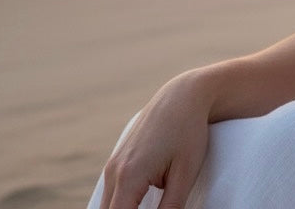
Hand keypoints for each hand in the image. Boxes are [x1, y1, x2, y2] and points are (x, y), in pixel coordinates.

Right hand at [100, 72, 210, 208]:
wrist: (183, 96)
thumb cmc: (188, 132)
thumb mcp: (185, 175)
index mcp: (129, 177)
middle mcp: (114, 172)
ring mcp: (113, 165)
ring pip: (106, 207)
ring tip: (148, 207)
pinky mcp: (118, 161)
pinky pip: (112, 195)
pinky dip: (120, 208)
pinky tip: (136, 207)